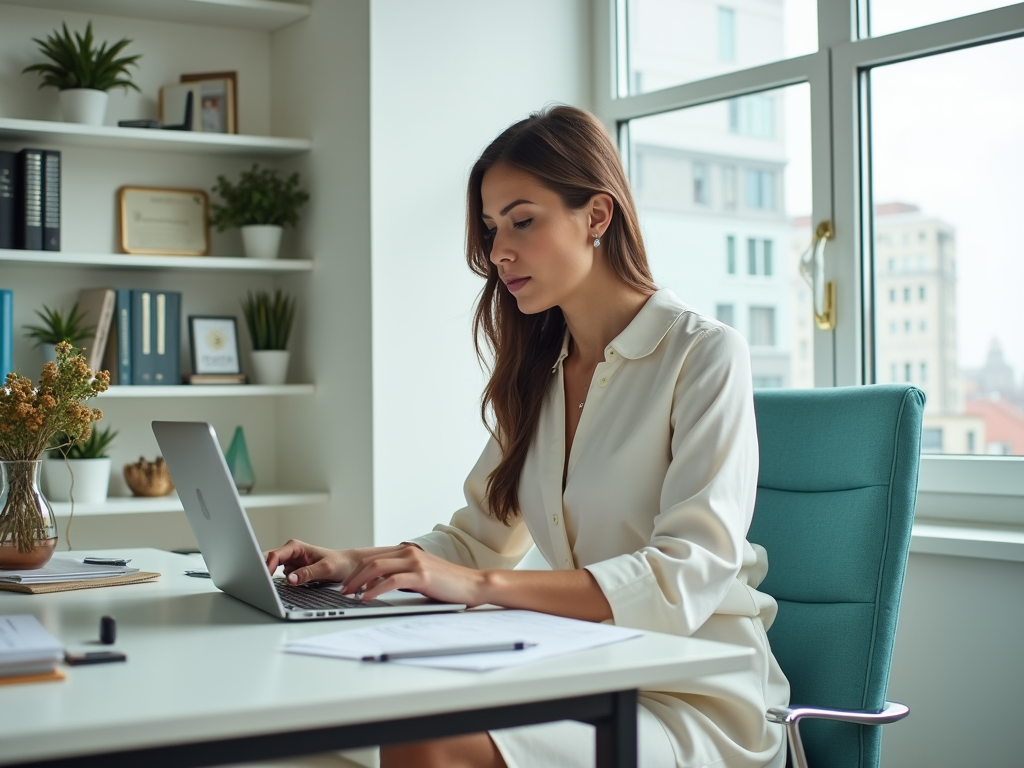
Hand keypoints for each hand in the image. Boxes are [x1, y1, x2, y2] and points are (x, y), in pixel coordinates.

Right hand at [264, 539, 356, 584]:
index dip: (267, 566)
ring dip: (270, 580)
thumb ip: (308, 573)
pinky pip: (280, 579)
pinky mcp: (293, 573)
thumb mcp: (326, 568)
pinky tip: (280, 589)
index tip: (264, 578)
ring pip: (272, 572)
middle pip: (269, 561)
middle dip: (263, 571)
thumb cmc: (339, 563)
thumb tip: (290, 579)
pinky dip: (278, 584)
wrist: (348, 566)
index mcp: (296, 547)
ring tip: (269, 589)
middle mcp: (291, 554)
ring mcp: (290, 564)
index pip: (275, 555)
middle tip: (260, 584)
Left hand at [341, 545, 486, 605]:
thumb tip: (381, 585)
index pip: (374, 557)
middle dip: (353, 576)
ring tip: (350, 594)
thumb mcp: (423, 576)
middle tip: (343, 590)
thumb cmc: (450, 584)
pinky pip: (391, 581)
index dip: (357, 570)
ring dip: (359, 582)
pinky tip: (366, 597)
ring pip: (377, 568)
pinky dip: (375, 589)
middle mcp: (409, 554)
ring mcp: (415, 563)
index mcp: (408, 553)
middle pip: (371, 561)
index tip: (347, 583)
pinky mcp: (421, 576)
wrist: (474, 585)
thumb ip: (404, 575)